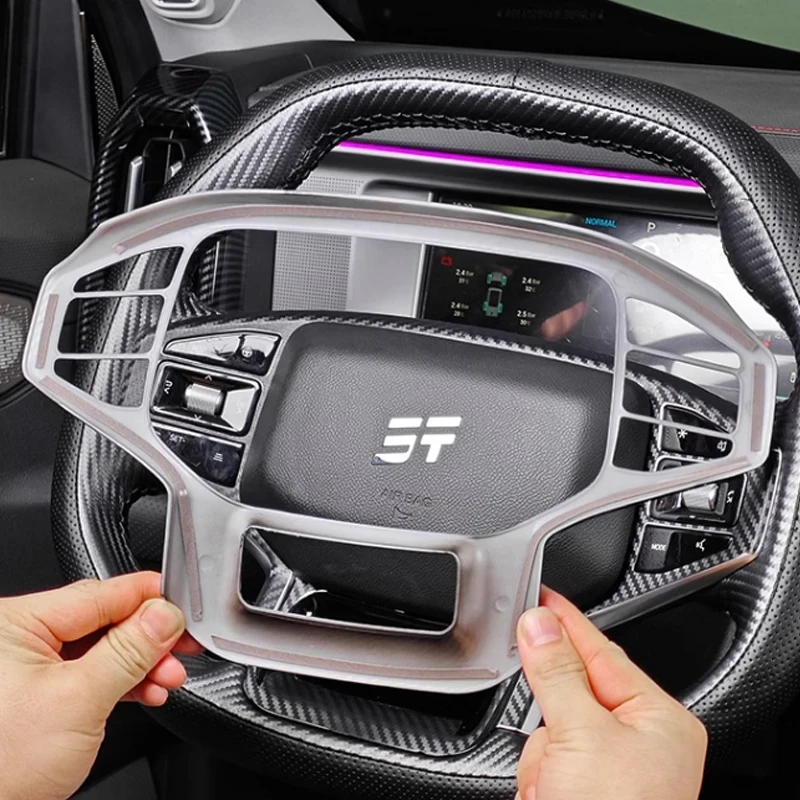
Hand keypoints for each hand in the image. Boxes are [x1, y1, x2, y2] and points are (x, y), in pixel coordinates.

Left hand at [0, 572, 201, 799]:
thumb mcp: (79, 700)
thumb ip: (129, 651)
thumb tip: (164, 616)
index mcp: (17, 622)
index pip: (101, 592)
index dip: (150, 600)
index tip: (185, 610)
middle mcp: (19, 637)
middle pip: (105, 620)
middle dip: (149, 640)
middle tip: (182, 649)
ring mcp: (26, 666)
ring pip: (102, 648)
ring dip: (141, 664)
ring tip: (168, 679)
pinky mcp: (37, 692)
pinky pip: (89, 672)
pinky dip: (121, 682)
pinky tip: (147, 690)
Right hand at [516, 588, 706, 799]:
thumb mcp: (581, 737)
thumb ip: (555, 674)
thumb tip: (538, 624)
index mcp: (659, 721)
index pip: (604, 651)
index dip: (568, 620)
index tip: (540, 593)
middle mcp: (639, 744)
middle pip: (571, 691)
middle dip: (552, 717)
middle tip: (553, 743)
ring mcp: (607, 772)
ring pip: (549, 728)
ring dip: (543, 758)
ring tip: (556, 790)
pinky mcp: (578, 791)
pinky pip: (542, 759)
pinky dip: (538, 779)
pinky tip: (548, 797)